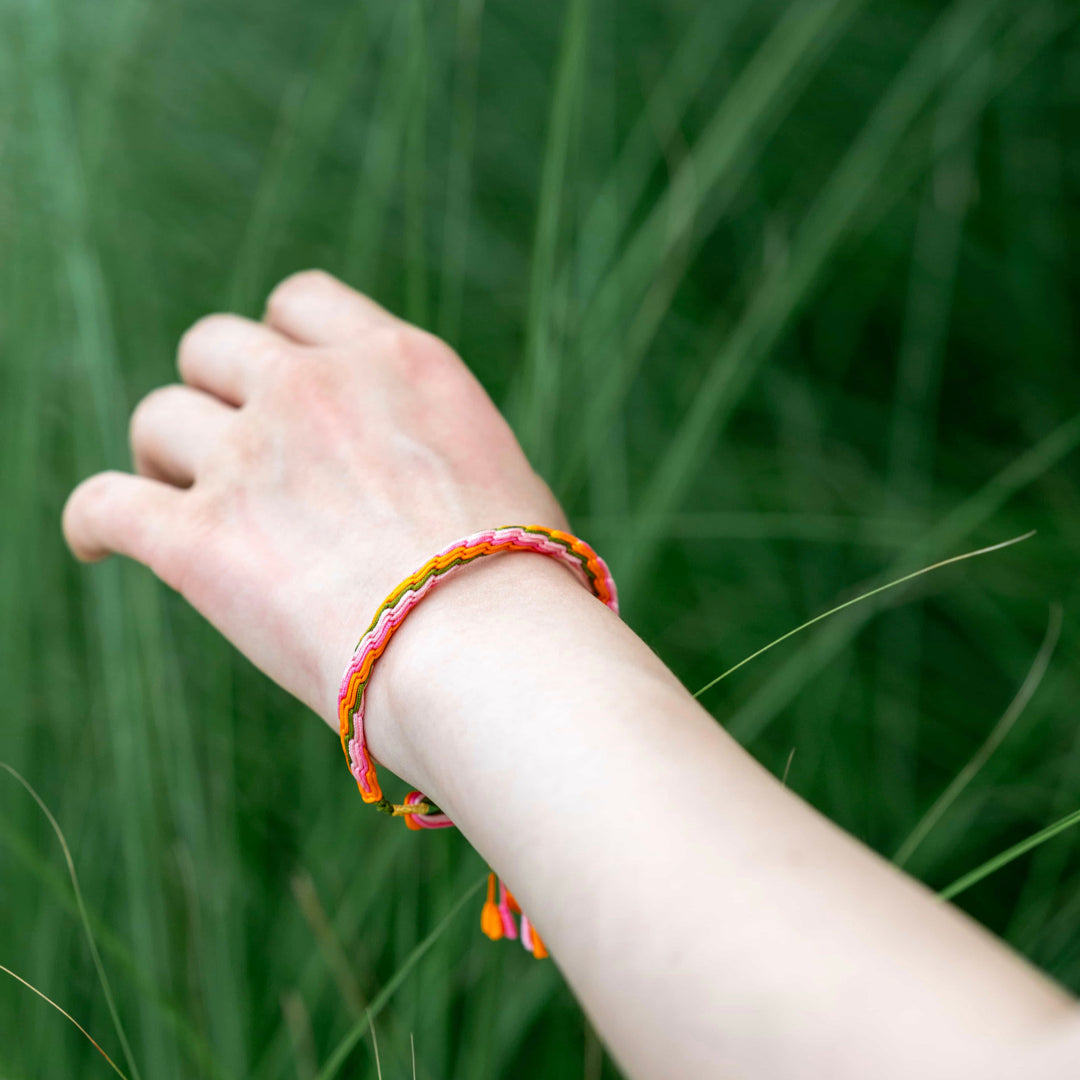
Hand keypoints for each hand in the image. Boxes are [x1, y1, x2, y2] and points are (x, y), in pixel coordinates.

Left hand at [62, 270, 568, 752]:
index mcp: (395, 361)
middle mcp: (315, 387)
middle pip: (214, 347)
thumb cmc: (523, 582)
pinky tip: (99, 543)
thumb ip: (435, 447)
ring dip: (163, 458)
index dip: (277, 341)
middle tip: (225, 450)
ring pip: (158, 419)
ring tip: (182, 504)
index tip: (278, 385)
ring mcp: (253, 456)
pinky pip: (103, 504)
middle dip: (215, 393)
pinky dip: (94, 521)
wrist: (491, 649)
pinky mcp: (200, 537)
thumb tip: (419, 480)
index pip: (300, 300)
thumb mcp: (501, 473)